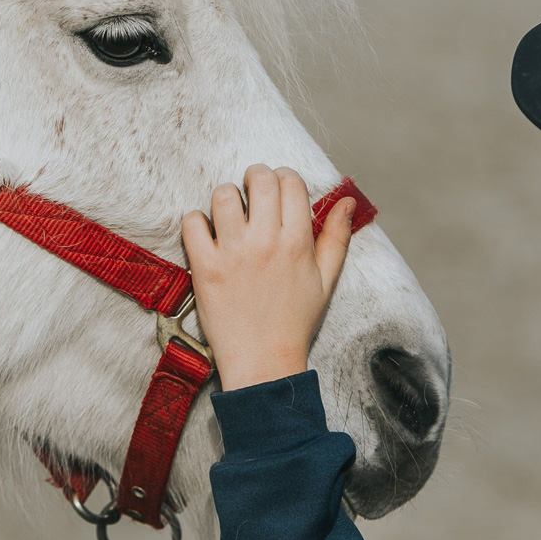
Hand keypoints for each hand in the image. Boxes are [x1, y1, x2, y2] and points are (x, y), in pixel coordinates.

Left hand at [181, 165, 356, 390]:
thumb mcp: (325, 280)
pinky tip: (207, 235)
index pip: (290, 183)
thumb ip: (337, 237)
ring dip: (226, 197)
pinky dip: (196, 222)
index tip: (278, 190)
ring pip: (223, 195)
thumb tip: (348, 201)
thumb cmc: (295, 322)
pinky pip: (192, 223)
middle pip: (259, 179)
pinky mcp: (205, 268)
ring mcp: (233, 254)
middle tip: (252, 192)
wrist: (263, 362)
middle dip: (255, 178)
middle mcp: (266, 243)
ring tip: (228, 214)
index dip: (283, 178)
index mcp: (298, 243)